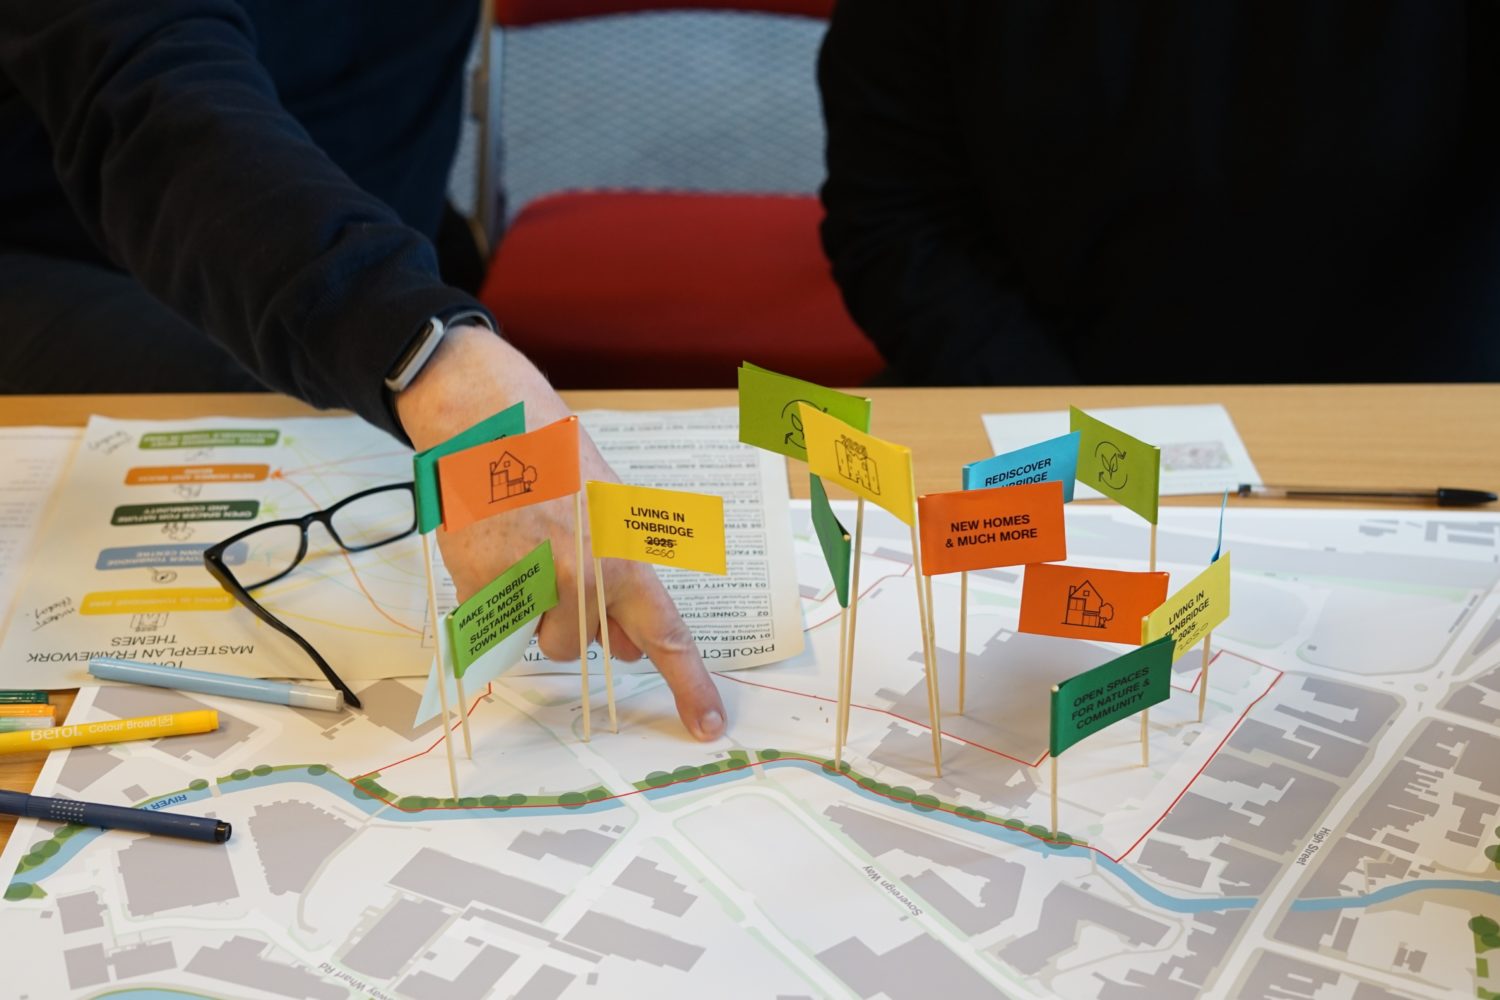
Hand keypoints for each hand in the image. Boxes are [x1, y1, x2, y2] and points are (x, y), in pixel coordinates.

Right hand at [395, 324, 726, 740]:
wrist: (490, 422)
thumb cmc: (555, 460)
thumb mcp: (609, 514)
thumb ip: (622, 584)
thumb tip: (628, 646)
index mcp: (622, 558)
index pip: (666, 635)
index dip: (689, 684)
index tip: (706, 724)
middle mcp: (579, 579)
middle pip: (577, 645)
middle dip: (570, 621)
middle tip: (555, 567)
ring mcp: (528, 585)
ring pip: (536, 637)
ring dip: (532, 613)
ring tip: (522, 551)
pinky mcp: (479, 585)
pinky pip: (492, 619)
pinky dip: (493, 594)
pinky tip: (494, 547)